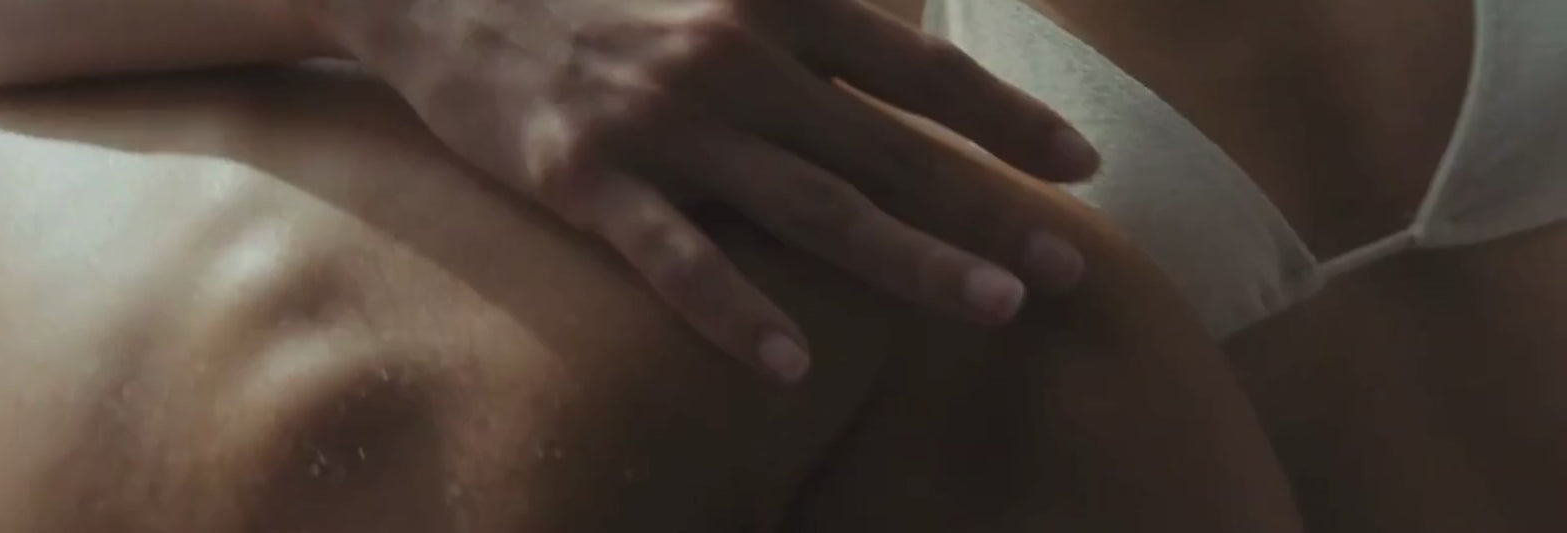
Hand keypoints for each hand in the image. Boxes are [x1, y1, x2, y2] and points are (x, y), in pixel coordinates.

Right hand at [296, 0, 1095, 382]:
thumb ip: (804, 13)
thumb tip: (898, 33)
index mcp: (774, 4)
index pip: (918, 70)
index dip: (1005, 119)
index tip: (1079, 165)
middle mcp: (734, 58)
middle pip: (887, 150)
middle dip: (988, 211)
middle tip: (1067, 269)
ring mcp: (663, 122)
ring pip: (811, 206)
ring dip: (910, 262)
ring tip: (993, 311)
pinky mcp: (589, 177)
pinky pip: (677, 257)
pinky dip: (738, 312)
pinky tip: (794, 366)